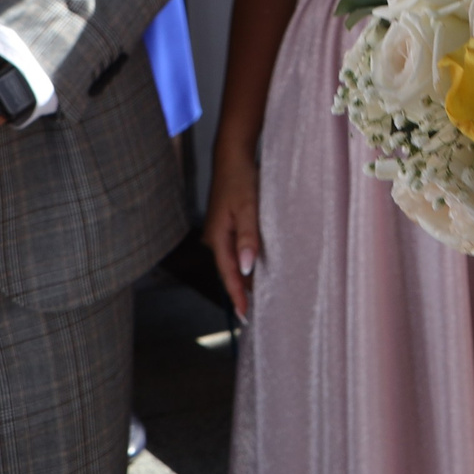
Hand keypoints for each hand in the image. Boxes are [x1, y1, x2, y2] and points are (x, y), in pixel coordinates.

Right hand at [203, 142, 262, 318]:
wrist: (232, 157)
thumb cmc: (241, 179)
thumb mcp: (248, 208)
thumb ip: (248, 238)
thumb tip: (247, 268)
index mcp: (217, 237)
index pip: (228, 273)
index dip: (237, 295)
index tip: (245, 316)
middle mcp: (215, 238)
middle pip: (229, 270)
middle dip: (240, 291)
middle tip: (255, 313)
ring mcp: (219, 232)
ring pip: (232, 260)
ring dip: (243, 277)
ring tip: (258, 296)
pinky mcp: (226, 224)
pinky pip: (235, 249)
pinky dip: (245, 260)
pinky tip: (256, 267)